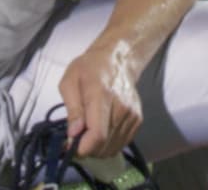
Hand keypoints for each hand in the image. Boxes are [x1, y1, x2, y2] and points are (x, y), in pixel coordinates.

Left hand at [57, 43, 143, 159]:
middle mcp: (121, 108)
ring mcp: (132, 115)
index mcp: (101, 96)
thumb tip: (74, 134)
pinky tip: (101, 130)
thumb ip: (72, 110)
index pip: (98, 134)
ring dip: (98, 148)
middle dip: (87, 149)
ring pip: (113, 148)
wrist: (118, 59)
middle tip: (76, 138)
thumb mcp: (69, 82)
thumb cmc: (89, 68)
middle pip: (104, 145)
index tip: (70, 147)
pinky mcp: (137, 120)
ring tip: (88, 134)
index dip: (83, 148)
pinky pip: (121, 143)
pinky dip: (109, 144)